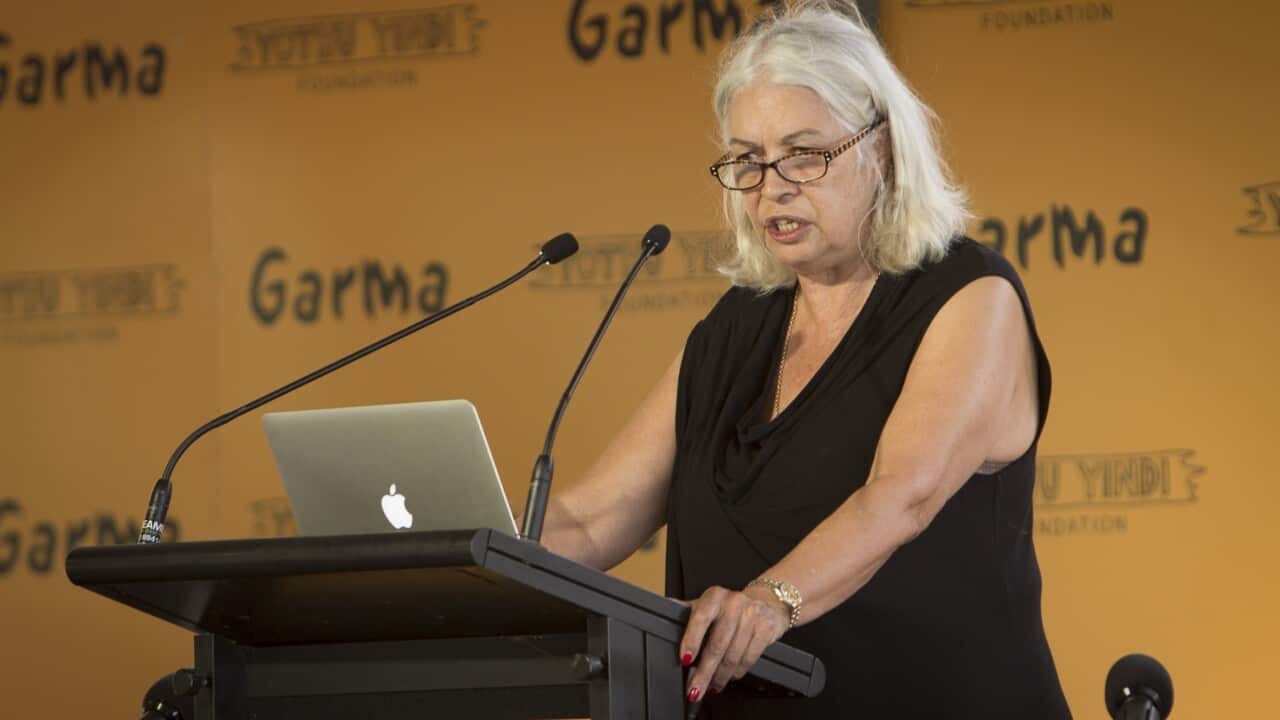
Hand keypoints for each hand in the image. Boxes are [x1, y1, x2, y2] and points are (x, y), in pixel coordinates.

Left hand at [679, 583, 790, 700]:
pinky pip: (750, 656)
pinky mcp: (766, 628)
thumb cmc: (729, 608)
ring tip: (713, 686)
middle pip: (716, 644)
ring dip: (721, 676)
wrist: (766, 601)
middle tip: (695, 689)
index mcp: (714, 597)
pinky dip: (738, 671)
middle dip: (704, 672)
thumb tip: (662, 609)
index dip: (691, 641)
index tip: (685, 660)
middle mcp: (733, 603)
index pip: (700, 619)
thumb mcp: (706, 605)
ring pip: (733, 654)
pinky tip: (731, 677)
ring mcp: (751, 614)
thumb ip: (685, 609)